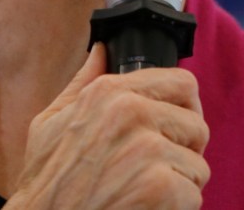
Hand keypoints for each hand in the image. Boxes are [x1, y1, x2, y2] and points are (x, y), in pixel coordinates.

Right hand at [4, 42, 209, 208]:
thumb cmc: (45, 183)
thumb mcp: (51, 121)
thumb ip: (84, 82)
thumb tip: (102, 50)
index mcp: (110, 92)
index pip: (182, 83)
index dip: (186, 107)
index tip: (178, 125)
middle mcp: (132, 113)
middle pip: (197, 126)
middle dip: (185, 151)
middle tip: (161, 169)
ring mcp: (148, 150)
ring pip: (198, 165)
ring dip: (180, 184)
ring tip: (147, 192)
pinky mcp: (159, 186)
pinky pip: (193, 195)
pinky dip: (176, 209)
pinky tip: (149, 209)